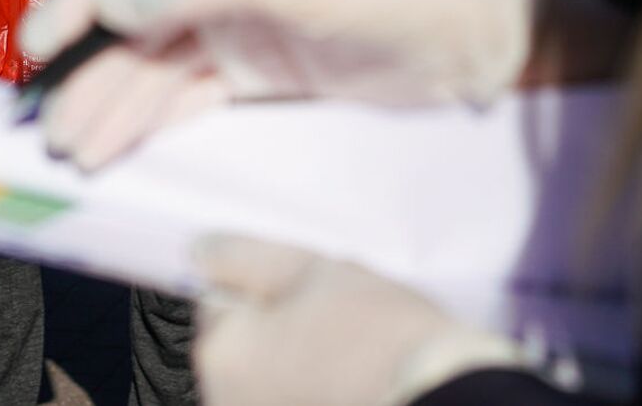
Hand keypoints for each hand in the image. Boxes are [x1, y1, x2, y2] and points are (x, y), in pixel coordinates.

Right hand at [21, 0, 541, 168]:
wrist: (473, 49)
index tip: (44, 47)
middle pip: (134, 12)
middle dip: (88, 62)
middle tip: (46, 121)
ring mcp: (238, 25)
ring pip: (153, 61)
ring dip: (110, 100)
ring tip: (72, 149)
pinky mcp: (256, 73)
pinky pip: (184, 94)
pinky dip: (146, 119)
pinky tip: (112, 148)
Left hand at [193, 237, 526, 405]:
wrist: (440, 398)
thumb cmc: (381, 336)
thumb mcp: (315, 269)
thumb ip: (247, 257)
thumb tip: (201, 251)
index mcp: (220, 352)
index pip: (216, 299)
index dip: (261, 284)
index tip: (301, 287)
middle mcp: (224, 402)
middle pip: (239, 345)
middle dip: (276, 326)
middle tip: (332, 315)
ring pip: (267, 377)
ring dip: (295, 363)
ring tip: (349, 353)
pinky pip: (288, 398)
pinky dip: (311, 391)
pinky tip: (349, 382)